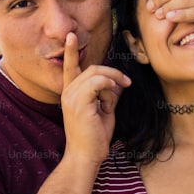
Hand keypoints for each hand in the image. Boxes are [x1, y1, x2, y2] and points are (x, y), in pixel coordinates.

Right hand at [60, 32, 129, 165]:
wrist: (86, 156)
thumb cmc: (95, 137)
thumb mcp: (105, 111)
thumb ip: (109, 95)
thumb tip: (120, 83)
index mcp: (71, 93)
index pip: (70, 67)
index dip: (70, 51)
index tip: (71, 36)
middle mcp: (68, 92)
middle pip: (92, 68)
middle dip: (112, 73)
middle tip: (126, 84)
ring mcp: (71, 97)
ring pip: (96, 73)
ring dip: (112, 83)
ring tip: (113, 102)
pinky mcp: (79, 103)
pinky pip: (97, 83)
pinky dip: (108, 88)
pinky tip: (109, 103)